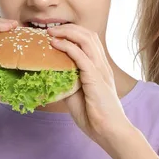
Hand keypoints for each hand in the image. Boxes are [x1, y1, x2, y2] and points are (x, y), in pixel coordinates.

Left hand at [47, 23, 133, 145]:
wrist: (109, 131)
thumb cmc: (94, 117)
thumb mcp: (76, 96)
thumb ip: (66, 83)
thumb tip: (50, 76)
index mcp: (99, 68)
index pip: (89, 41)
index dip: (72, 33)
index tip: (55, 33)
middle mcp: (102, 65)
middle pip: (88, 35)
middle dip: (68, 28)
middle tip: (51, 29)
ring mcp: (100, 70)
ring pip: (86, 40)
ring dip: (67, 33)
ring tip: (51, 32)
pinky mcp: (96, 78)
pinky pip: (81, 56)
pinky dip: (67, 47)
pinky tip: (55, 44)